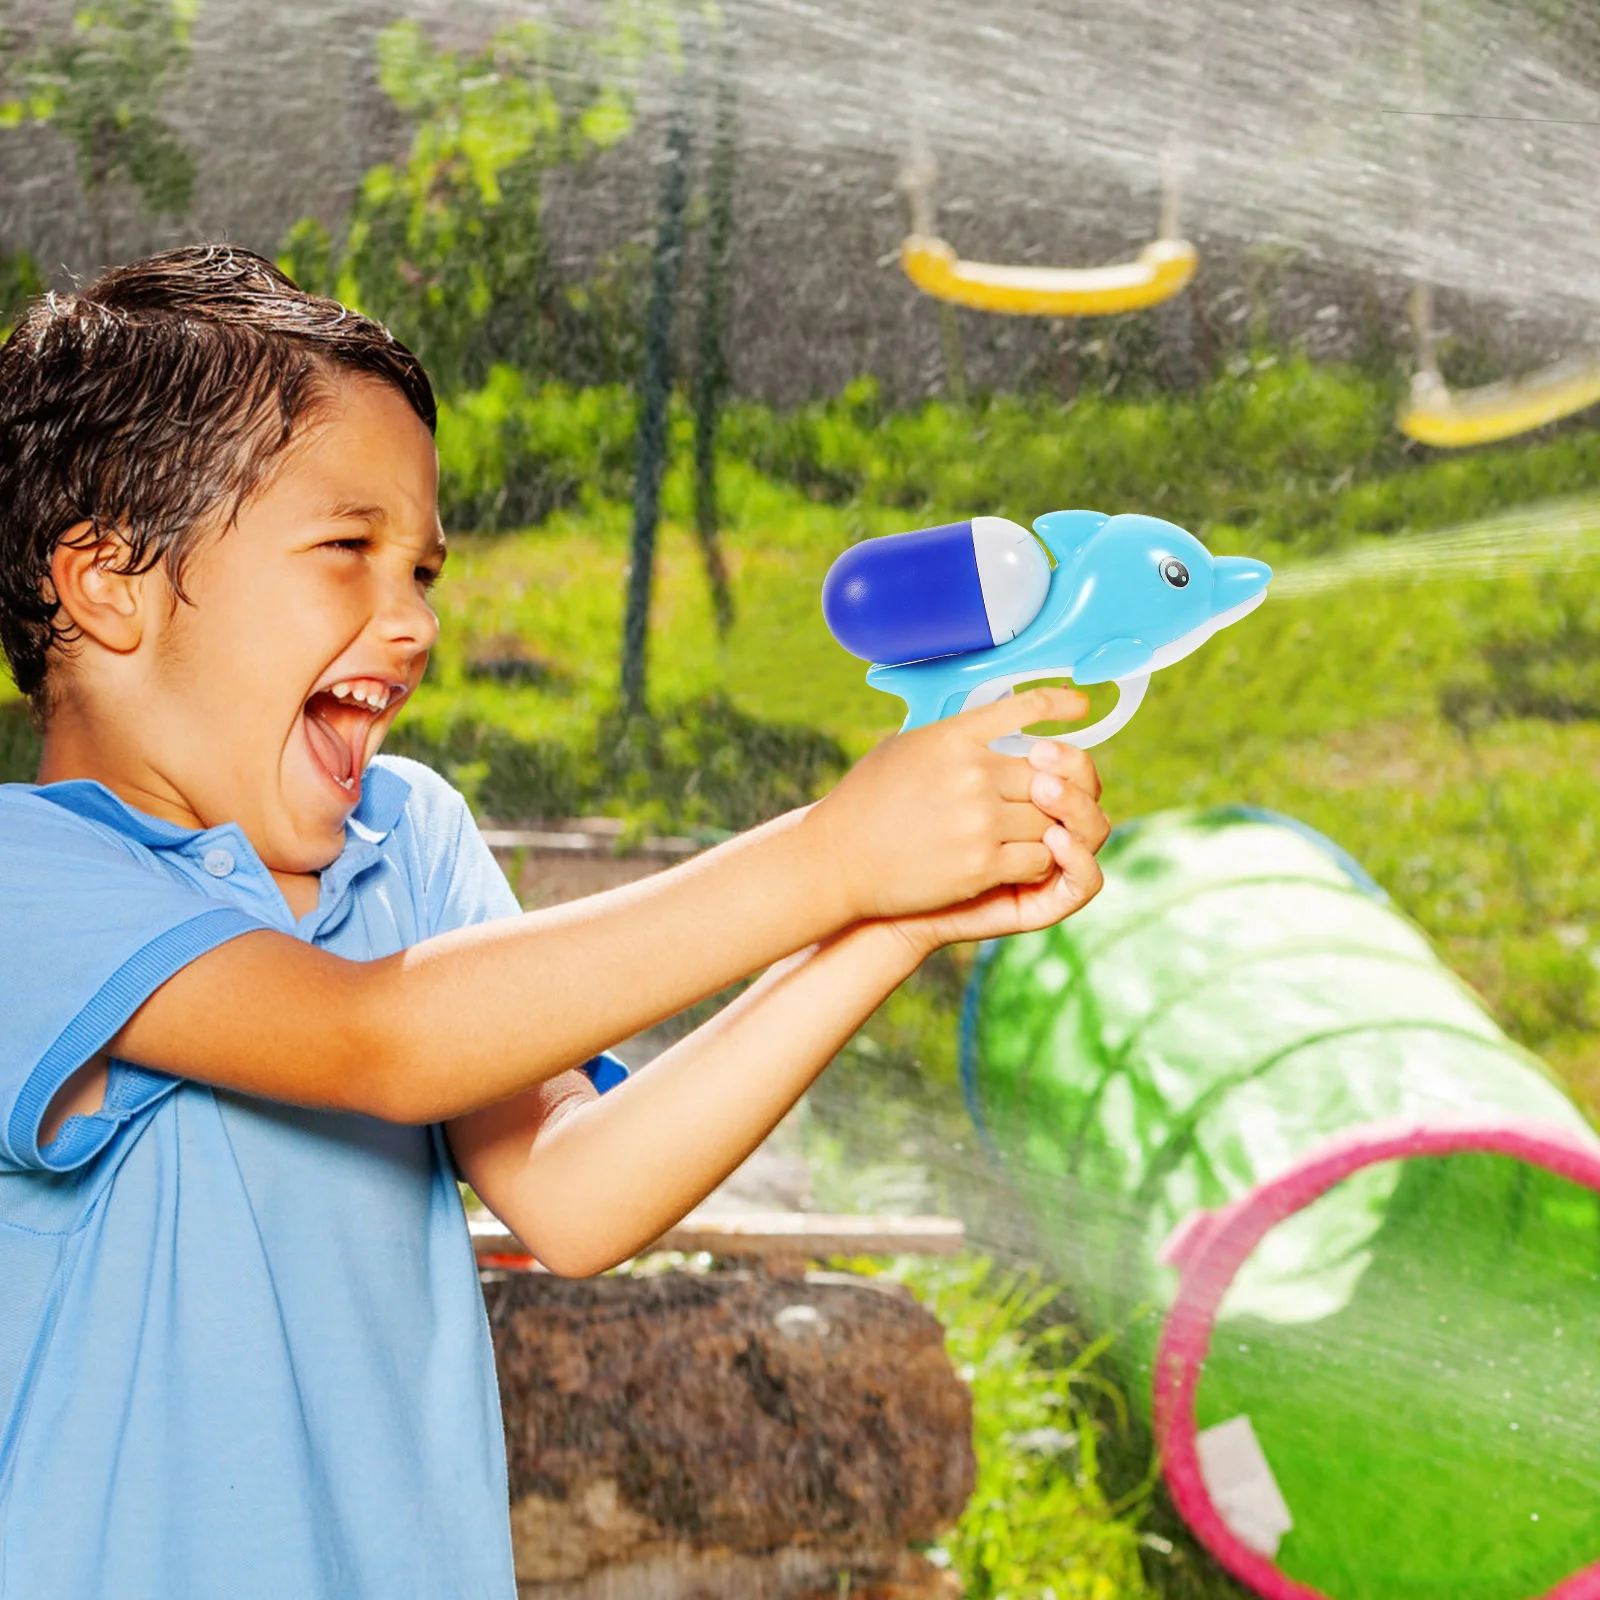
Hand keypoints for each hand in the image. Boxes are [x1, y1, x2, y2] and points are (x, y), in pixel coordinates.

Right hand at [800, 686, 1101, 921]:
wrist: (837, 860)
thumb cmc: (865, 802)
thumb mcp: (904, 748)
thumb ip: (952, 737)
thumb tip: (988, 723)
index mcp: (953, 737)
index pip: (1025, 708)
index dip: (1061, 703)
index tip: (1081, 706)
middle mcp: (972, 774)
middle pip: (1048, 775)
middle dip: (1055, 789)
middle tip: (1052, 798)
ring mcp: (978, 821)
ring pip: (1050, 819)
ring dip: (1049, 828)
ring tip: (1036, 833)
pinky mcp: (980, 866)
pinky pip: (1038, 858)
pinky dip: (1040, 860)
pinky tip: (1025, 860)